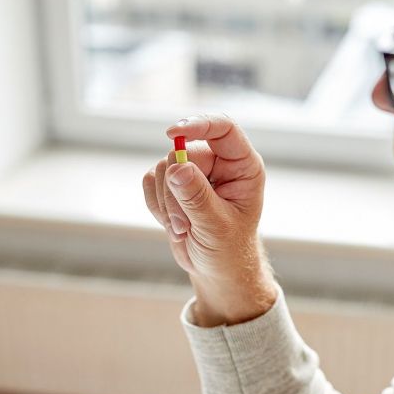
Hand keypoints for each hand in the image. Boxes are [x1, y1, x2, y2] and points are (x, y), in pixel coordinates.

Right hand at [142, 113, 276, 322]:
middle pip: (182, 153)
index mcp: (243, 166)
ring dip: (167, 204)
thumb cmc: (229, 248)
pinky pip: (150, 180)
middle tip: (185, 224)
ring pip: (162, 168)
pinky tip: (174, 224)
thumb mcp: (217, 225)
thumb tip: (177, 168)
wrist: (216, 268)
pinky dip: (156, 205)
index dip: (199, 125)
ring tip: (184, 229)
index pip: (224, 129)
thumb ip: (197, 197)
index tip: (173, 133)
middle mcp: (220, 163)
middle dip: (176, 191)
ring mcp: (195, 171)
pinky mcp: (173, 183)